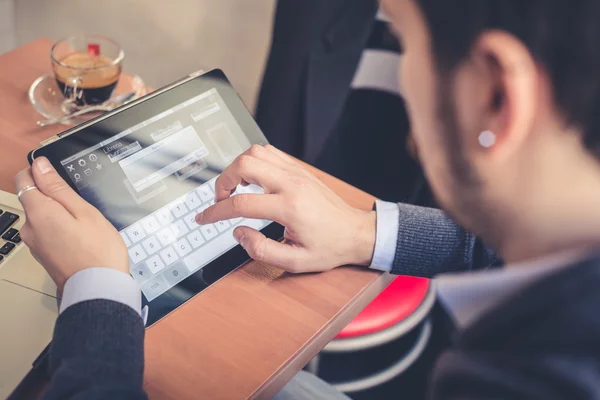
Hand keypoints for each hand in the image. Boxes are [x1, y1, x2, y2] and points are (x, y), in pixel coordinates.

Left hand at [15, 157, 127, 290]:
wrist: (99, 288)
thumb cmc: (97, 251)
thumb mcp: (84, 211)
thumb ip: (57, 187)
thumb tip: (40, 167)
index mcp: (38, 212)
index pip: (24, 178)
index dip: (41, 171)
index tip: (59, 176)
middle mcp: (30, 227)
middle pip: (33, 197)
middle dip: (53, 195)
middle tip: (81, 205)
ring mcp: (34, 243)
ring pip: (41, 215)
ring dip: (58, 213)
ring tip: (84, 224)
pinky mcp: (42, 253)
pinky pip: (46, 231)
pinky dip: (60, 229)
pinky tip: (79, 237)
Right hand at [196, 145, 375, 272]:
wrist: (355, 232)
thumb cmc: (329, 247)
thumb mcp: (295, 261)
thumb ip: (261, 250)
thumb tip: (239, 232)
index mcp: (289, 207)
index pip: (241, 203)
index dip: (215, 211)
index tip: (204, 218)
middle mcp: (292, 184)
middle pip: (244, 165)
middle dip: (222, 181)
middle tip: (220, 199)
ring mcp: (296, 172)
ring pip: (256, 152)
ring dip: (237, 167)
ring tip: (235, 188)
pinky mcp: (299, 169)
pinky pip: (269, 152)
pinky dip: (253, 161)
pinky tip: (252, 179)